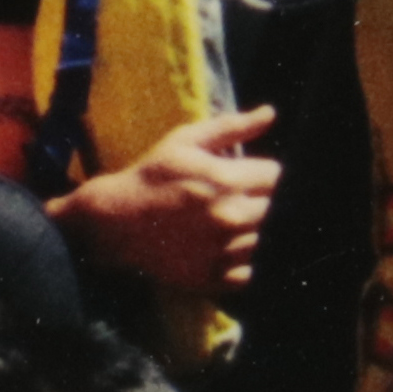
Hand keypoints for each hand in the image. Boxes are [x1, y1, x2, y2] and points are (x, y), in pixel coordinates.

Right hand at [67, 116, 281, 303]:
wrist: (115, 221)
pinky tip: (222, 248)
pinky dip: (242, 262)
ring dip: (253, 232)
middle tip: (238, 199)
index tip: (249, 176)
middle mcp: (230, 218)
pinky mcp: (213, 278)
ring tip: (227, 223)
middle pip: (276, 210)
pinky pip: (249, 272)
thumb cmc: (152, 176)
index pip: (278, 177)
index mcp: (226, 180)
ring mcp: (222, 252)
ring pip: (265, 241)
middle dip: (263, 202)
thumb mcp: (186, 141)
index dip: (265, 174)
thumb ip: (232, 127)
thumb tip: (271, 113)